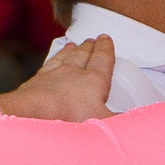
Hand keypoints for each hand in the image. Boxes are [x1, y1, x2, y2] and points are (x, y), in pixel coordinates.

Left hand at [0, 36, 114, 121]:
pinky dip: (51, 62)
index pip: (102, 59)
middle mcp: (73, 73)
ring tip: (72, 46)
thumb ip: (119, 122)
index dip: (105, 49)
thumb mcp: (104, 124)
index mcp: (94, 80)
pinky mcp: (35, 83)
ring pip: (63, 58)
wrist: (32, 115)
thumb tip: (131, 123)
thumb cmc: (69, 118)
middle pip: (82, 55)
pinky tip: (50, 64)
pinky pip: (46, 66)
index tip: (106, 40)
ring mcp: (52, 76)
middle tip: (92, 40)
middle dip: (89, 47)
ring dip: (70, 51)